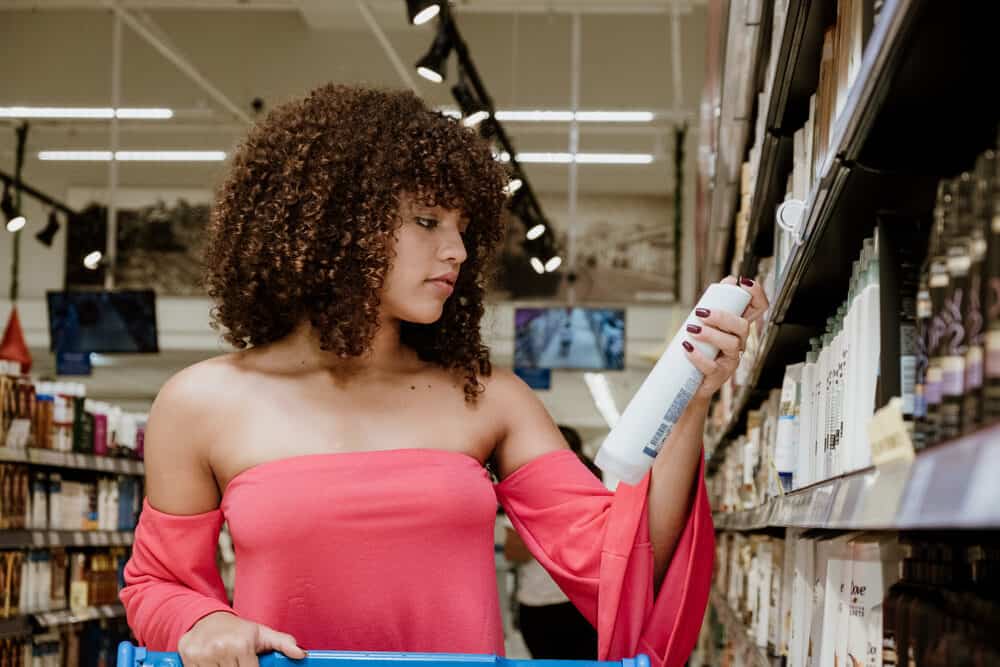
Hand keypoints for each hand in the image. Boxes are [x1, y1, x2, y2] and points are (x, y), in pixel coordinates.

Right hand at [178, 611, 305, 666]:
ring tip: (226, 661)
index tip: (250, 665)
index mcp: (242, 644)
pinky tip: (214, 663)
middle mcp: (221, 648)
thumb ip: (283, 644)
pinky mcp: (188, 658)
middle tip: (237, 661)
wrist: (207, 619)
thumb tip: (301, 654)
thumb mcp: (262, 634)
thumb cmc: (238, 630)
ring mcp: (202, 655)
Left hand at [683, 276, 769, 399]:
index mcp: (737, 327)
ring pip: (732, 344)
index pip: (759, 308)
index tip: (743, 282)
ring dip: (711, 334)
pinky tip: (687, 348)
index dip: (756, 294)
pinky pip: (712, 366)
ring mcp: (731, 360)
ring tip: (692, 329)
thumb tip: (728, 281)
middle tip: (701, 312)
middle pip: (743, 326)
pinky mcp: (719, 375)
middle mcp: (739, 342)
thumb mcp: (708, 324)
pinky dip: (698, 356)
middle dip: (723, 316)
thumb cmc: (700, 349)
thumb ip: (717, 302)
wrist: (688, 381)